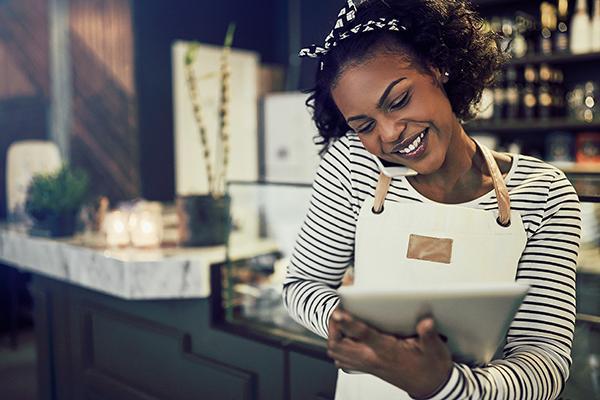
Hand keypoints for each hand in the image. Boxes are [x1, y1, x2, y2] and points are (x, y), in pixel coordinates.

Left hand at [327, 308, 451, 398]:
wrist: (430, 386)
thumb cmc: (430, 367)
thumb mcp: (434, 349)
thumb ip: (428, 335)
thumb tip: (426, 322)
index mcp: (387, 350)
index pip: (363, 335)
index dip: (348, 322)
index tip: (338, 312)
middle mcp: (373, 358)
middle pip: (339, 344)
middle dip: (333, 327)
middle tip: (337, 312)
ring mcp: (368, 364)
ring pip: (337, 352)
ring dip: (333, 337)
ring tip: (338, 322)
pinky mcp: (367, 368)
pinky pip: (342, 359)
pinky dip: (338, 348)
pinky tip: (344, 337)